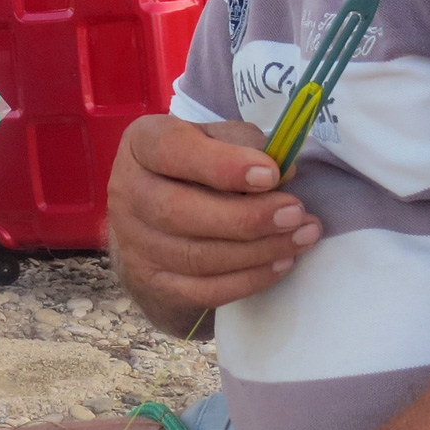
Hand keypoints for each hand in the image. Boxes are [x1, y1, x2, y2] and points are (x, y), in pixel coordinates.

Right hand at [107, 115, 321, 335]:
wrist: (159, 217)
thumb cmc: (196, 167)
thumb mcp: (215, 138)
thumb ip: (244, 144)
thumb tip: (284, 173)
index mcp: (141, 144)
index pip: (173, 151)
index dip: (222, 165)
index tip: (271, 174)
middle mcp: (127, 192)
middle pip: (180, 212)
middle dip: (247, 217)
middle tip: (296, 213)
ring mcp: (134, 242)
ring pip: (197, 256)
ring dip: (258, 251)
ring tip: (302, 237)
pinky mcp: (152, 281)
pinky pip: (203, 290)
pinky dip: (249, 279)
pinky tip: (282, 263)